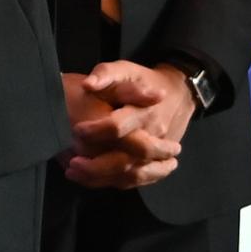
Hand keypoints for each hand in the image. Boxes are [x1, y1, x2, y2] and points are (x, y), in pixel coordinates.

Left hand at [62, 59, 191, 189]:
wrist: (178, 95)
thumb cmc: (144, 80)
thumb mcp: (125, 69)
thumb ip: (106, 74)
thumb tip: (88, 84)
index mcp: (144, 112)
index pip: (119, 127)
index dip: (97, 130)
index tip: (77, 130)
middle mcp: (153, 136)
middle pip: (127, 159)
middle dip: (97, 165)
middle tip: (72, 163)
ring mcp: (157, 153)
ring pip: (131, 175)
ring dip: (102, 178)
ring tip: (74, 174)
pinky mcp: (155, 163)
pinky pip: (136, 180)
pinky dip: (113, 182)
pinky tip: (90, 180)